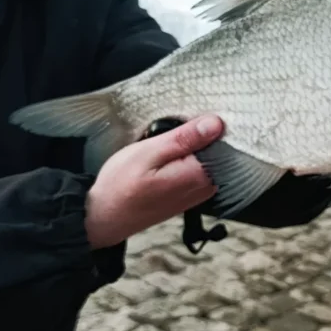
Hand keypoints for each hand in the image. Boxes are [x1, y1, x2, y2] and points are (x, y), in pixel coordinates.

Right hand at [84, 114, 221, 248]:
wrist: (103, 217)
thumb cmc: (121, 185)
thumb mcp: (149, 152)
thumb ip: (185, 138)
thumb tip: (216, 124)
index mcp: (199, 176)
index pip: (226, 143)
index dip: (215, 124)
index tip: (199, 113)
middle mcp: (205, 188)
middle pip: (221, 151)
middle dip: (206, 133)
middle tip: (179, 124)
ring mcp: (199, 194)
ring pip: (211, 159)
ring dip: (196, 145)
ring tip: (172, 137)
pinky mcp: (190, 195)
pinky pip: (202, 169)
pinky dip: (192, 156)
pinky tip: (173, 151)